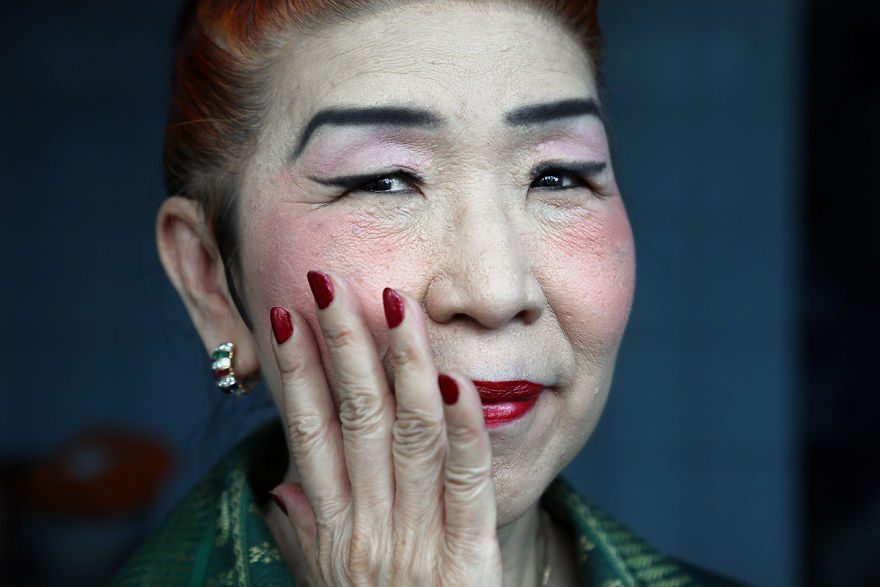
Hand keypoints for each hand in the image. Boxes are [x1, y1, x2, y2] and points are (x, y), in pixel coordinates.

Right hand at [268, 271, 502, 585]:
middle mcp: (368, 526)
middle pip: (354, 418)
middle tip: (331, 284)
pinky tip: (461, 381)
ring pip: (410, 433)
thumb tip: (282, 490)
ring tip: (396, 305)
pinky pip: (468, 481)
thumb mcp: (327, 583)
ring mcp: (418, 540)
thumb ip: (304, 535)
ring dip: (403, 364)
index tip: (285, 319)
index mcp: (333, 527)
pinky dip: (466, 428)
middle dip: (342, 345)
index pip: (307, 432)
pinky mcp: (469, 558)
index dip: (296, 373)